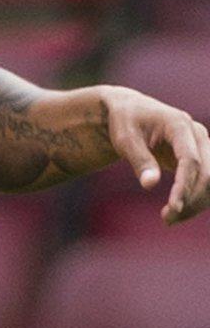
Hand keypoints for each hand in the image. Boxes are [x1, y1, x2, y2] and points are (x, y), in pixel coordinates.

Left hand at [104, 88, 209, 224]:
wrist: (130, 109)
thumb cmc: (125, 121)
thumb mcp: (125, 139)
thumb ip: (139, 160)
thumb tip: (150, 185)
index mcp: (179, 125)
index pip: (191, 160)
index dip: (185, 186)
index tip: (173, 207)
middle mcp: (198, 134)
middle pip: (208, 173)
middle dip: (192, 199)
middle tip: (167, 219)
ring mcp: (203, 145)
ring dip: (196, 203)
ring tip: (169, 219)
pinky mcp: (201, 157)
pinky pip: (207, 182)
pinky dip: (196, 198)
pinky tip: (178, 211)